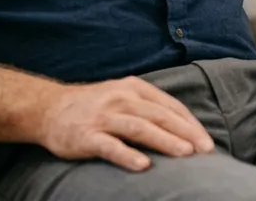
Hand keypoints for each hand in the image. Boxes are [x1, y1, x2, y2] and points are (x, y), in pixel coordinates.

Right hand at [37, 77, 214, 171]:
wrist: (49, 109)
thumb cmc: (94, 106)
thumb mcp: (123, 96)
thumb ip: (149, 108)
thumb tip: (184, 129)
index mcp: (134, 89)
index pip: (169, 106)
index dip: (190, 124)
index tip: (207, 142)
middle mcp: (121, 99)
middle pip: (159, 115)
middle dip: (185, 132)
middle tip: (204, 150)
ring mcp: (103, 117)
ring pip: (139, 128)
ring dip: (164, 140)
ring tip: (185, 153)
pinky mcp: (86, 136)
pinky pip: (110, 146)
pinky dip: (128, 155)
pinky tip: (144, 166)